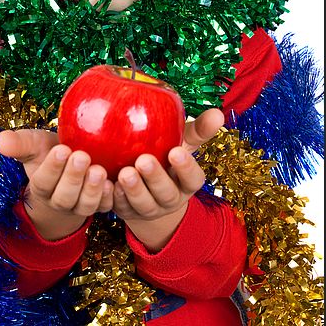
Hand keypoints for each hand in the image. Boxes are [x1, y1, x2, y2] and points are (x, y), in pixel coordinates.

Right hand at [0, 129, 113, 239]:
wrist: (72, 164)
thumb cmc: (51, 151)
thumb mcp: (35, 145)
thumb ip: (19, 143)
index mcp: (42, 185)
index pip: (44, 182)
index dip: (52, 168)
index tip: (62, 149)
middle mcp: (60, 200)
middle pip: (64, 196)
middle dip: (73, 177)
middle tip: (82, 156)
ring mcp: (80, 205)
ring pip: (84, 205)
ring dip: (92, 189)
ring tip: (98, 169)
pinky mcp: (101, 204)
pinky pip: (105, 207)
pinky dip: (109, 197)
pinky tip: (113, 183)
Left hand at [113, 107, 223, 250]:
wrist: (148, 187)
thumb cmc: (168, 154)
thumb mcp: (184, 143)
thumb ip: (199, 129)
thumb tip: (218, 113)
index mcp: (187, 183)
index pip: (192, 179)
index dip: (185, 168)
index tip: (175, 151)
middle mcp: (170, 199)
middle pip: (166, 194)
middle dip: (155, 178)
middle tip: (143, 160)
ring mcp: (148, 209)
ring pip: (143, 204)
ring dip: (134, 190)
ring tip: (124, 172)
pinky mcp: (126, 212)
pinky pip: (119, 208)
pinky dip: (113, 197)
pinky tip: (108, 183)